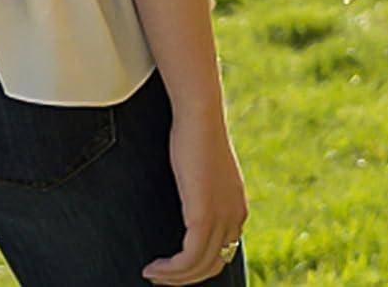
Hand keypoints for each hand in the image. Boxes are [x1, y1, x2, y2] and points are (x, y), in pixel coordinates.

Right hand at [142, 107, 247, 283]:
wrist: (200, 116)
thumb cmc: (194, 133)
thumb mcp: (202, 167)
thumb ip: (201, 186)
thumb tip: (187, 193)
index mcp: (237, 208)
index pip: (222, 251)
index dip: (198, 265)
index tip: (173, 266)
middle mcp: (235, 218)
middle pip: (213, 265)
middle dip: (185, 278)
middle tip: (159, 277)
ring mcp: (222, 219)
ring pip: (199, 267)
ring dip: (173, 277)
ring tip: (151, 274)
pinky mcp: (203, 217)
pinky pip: (188, 258)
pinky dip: (171, 269)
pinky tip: (153, 266)